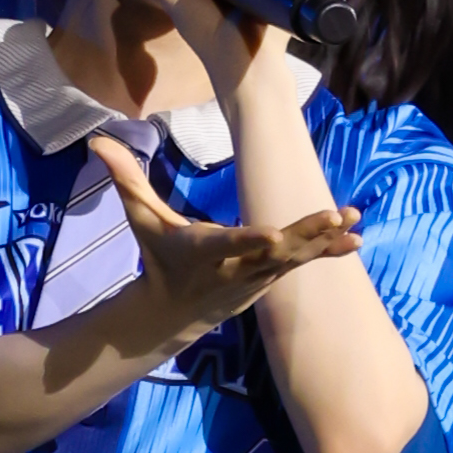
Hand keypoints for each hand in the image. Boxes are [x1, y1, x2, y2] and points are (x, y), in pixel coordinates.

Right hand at [92, 130, 358, 347]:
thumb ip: (124, 179)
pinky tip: (356, 238)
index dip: (250, 241)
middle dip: (305, 235)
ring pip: (296, 257)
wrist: (173, 312)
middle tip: (335, 216)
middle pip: (274, 251)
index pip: (228, 245)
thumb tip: (95, 140)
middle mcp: (235, 266)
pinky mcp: (271, 277)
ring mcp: (257, 276)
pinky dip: (328, 251)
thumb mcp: (139, 219)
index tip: (274, 235)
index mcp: (202, 251)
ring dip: (325, 239)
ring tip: (355, 220)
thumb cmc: (157, 257)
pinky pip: (303, 263)